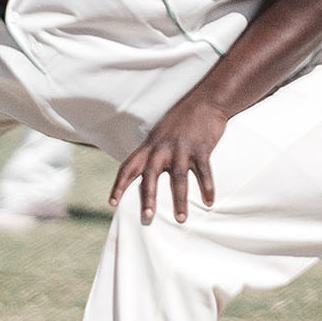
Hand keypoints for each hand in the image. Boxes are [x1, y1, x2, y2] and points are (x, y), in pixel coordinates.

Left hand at [112, 98, 228, 223]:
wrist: (205, 101)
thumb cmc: (180, 121)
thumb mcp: (159, 134)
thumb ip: (152, 153)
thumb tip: (145, 174)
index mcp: (150, 146)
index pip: (128, 167)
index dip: (119, 185)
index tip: (112, 203)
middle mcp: (162, 148)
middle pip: (151, 175)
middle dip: (148, 198)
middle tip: (147, 217)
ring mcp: (182, 148)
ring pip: (179, 178)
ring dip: (179, 200)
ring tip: (180, 219)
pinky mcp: (201, 148)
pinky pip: (204, 171)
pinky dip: (207, 188)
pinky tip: (209, 202)